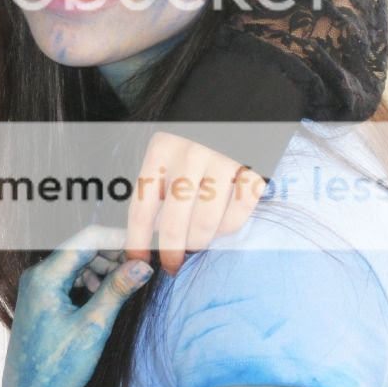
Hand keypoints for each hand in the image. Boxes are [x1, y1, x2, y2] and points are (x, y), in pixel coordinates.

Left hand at [2, 226, 152, 386]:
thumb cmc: (55, 367)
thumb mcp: (92, 327)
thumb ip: (116, 292)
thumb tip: (141, 266)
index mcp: (45, 276)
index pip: (86, 238)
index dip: (116, 239)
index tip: (141, 245)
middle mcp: (37, 275)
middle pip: (81, 248)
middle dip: (111, 254)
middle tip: (138, 265)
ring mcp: (37, 286)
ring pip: (76, 262)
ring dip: (101, 268)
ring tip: (122, 283)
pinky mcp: (41, 298)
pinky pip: (68, 277)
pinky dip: (89, 280)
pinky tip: (102, 295)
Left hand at [125, 132, 263, 274]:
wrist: (235, 121)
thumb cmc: (190, 152)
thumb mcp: (165, 163)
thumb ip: (155, 196)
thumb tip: (144, 246)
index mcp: (160, 151)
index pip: (141, 208)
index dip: (137, 242)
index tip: (138, 265)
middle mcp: (189, 154)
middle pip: (172, 222)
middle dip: (171, 252)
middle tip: (172, 265)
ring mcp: (221, 162)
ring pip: (204, 224)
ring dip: (199, 241)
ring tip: (197, 240)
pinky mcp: (250, 173)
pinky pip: (235, 218)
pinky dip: (227, 228)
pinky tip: (220, 221)